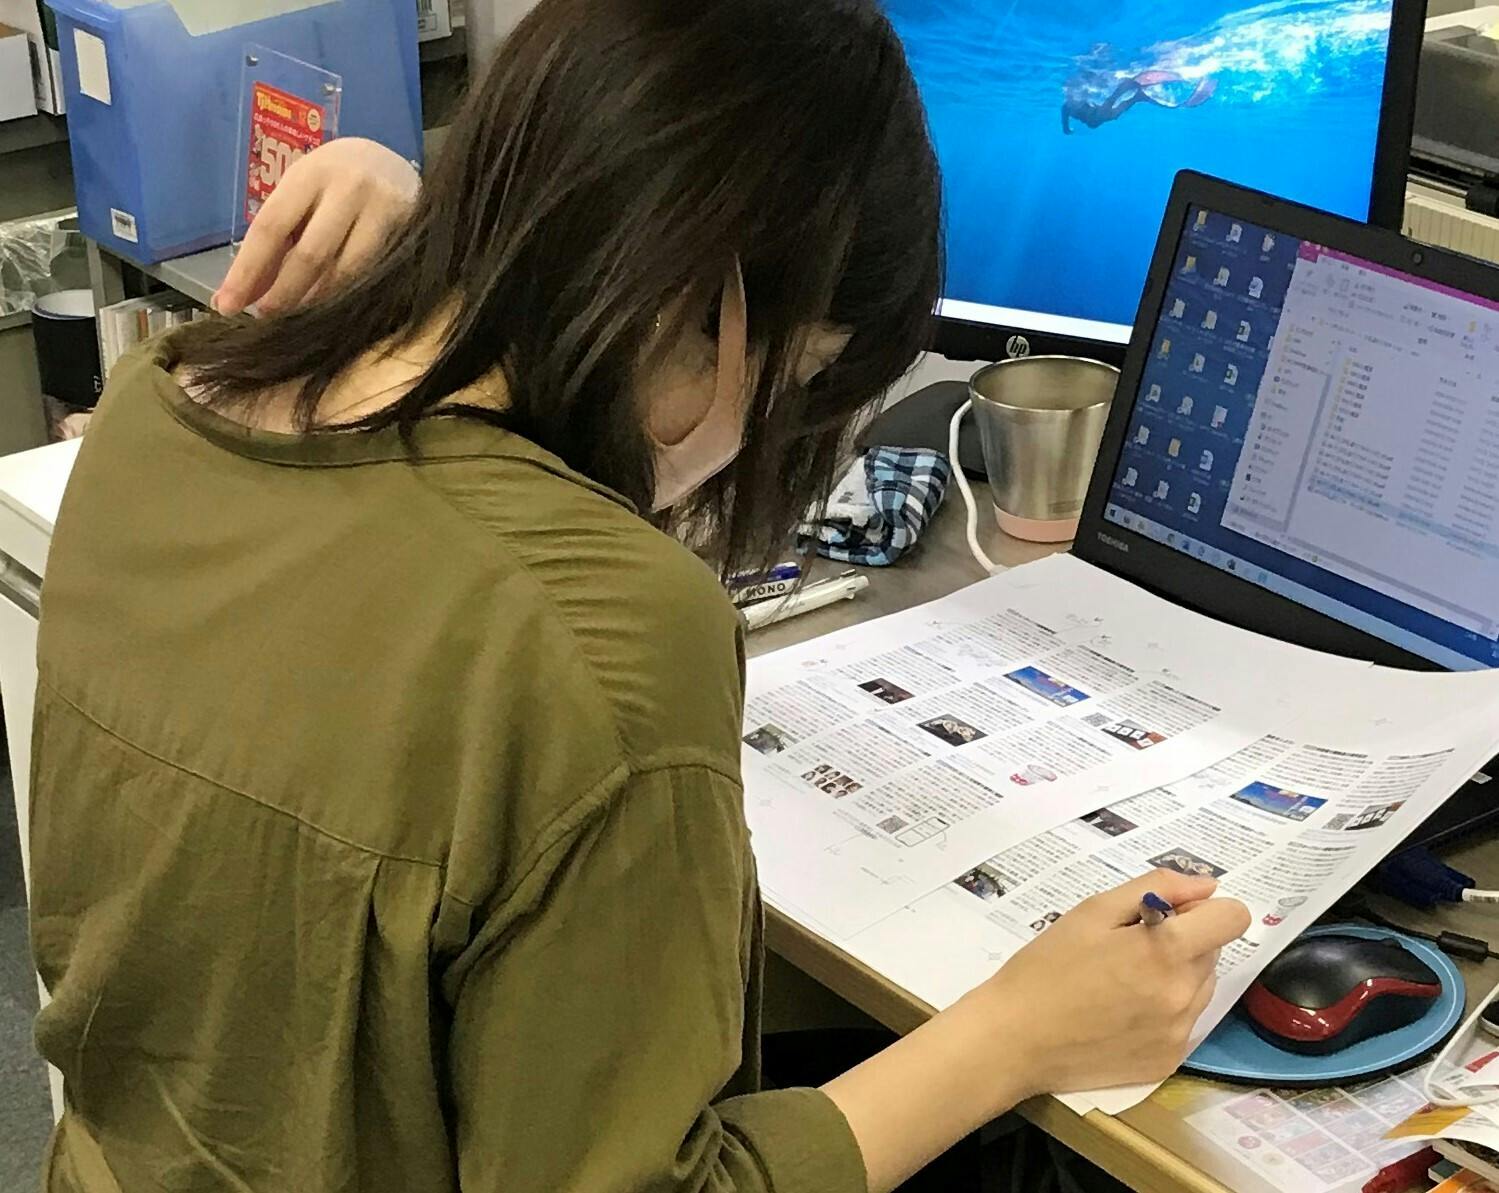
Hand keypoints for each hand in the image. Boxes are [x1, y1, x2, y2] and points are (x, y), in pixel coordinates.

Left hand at [214, 137, 419, 315]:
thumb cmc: (335, 184)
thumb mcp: (303, 196)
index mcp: (310, 174)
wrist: (394, 164)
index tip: (227, 305)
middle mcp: (348, 187)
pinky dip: (347, 295)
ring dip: (316, 301)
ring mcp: (384, 208)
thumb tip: (242, 294)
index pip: (271, 227)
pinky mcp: (409, 229)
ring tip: (298, 316)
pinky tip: (332, 307)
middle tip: (264, 318)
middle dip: (283, 293)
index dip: (247, 270)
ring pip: (346, 272)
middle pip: (310, 255)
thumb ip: (277, 238)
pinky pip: (373, 275)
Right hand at [973, 869, 1250, 1098]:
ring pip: (1200, 988)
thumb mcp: (1092, 912)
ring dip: (1174, 977)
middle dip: (1181, 942)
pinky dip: (1161, 1012)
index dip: (1203, 909)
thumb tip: (1205, 886)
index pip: (1233, 918)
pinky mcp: (1168, 1062)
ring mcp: (1179, 1035)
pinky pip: (1183, 1024)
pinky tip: (1119, 1014)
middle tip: (1126, 948)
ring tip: (1120, 983)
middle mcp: (1185, 996)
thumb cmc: (1046, 966)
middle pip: (1212, 952)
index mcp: (1167, 952)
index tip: (1167, 915)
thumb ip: (1155, 889)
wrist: (1014, 1039)